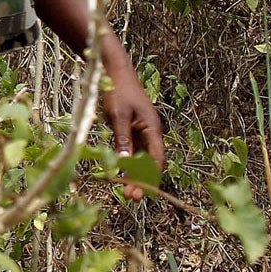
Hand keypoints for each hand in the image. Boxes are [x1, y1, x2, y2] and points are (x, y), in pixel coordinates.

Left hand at [99, 42, 165, 201]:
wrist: (114, 72)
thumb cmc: (118, 91)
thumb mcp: (118, 116)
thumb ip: (122, 139)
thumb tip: (123, 162)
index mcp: (152, 128)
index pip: (156, 158)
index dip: (150, 176)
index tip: (143, 191)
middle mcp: (149, 132)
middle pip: (149, 161)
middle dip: (142, 180)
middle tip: (132, 198)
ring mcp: (140, 131)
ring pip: (139, 157)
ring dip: (133, 174)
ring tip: (125, 191)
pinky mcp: (129, 129)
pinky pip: (130, 150)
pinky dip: (126, 162)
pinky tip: (120, 174)